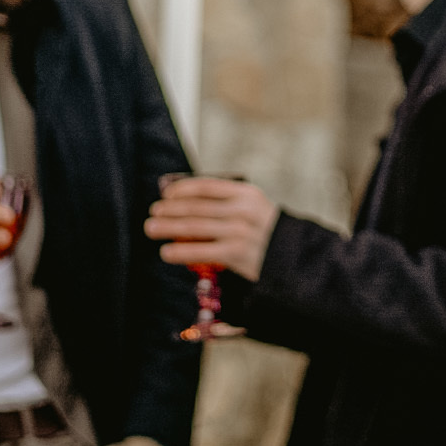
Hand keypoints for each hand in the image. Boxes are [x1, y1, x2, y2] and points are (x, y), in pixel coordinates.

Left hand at [143, 177, 279, 282]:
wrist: (294, 258)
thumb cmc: (267, 233)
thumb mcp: (254, 209)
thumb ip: (227, 204)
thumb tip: (185, 204)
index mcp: (246, 193)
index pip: (207, 187)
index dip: (182, 189)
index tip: (166, 195)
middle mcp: (242, 209)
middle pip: (197, 207)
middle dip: (170, 209)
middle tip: (153, 213)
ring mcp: (239, 231)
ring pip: (195, 227)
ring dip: (168, 228)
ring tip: (151, 229)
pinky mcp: (236, 253)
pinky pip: (201, 251)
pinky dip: (180, 252)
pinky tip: (166, 253)